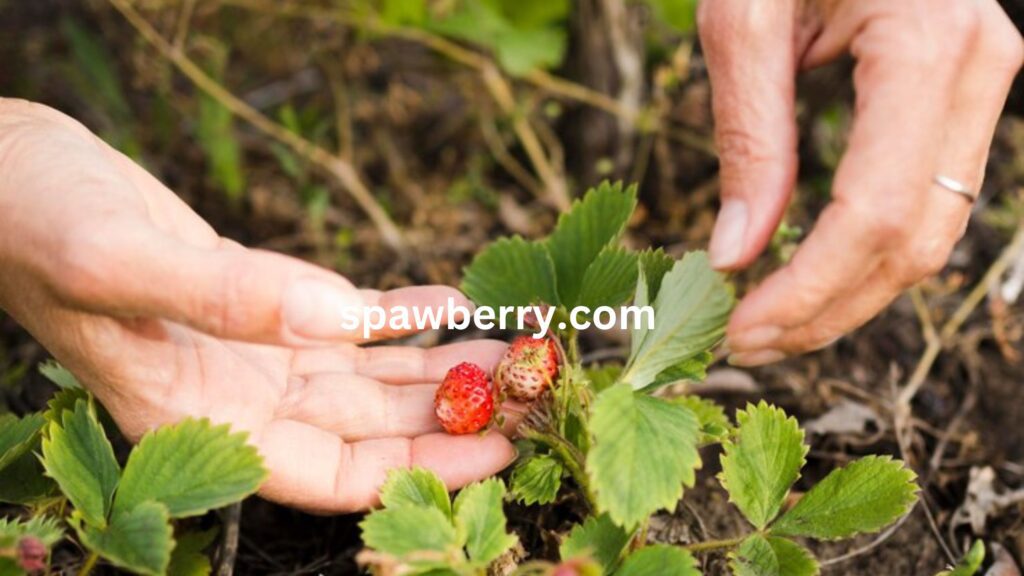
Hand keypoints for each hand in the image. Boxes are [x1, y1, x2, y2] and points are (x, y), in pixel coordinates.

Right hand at [0, 99, 514, 512]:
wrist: (10, 174)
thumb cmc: (34, 223)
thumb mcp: (114, 262)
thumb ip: (223, 297)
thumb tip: (335, 317)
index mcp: (199, 422)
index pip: (331, 476)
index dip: (420, 467)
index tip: (502, 443)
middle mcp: (236, 400)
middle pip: (370, 430)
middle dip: (453, 413)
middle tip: (536, 388)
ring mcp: (253, 353)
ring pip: (368, 376)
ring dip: (441, 364)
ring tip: (516, 347)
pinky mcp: (262, 304)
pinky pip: (348, 320)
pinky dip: (401, 312)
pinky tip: (450, 301)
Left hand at [700, 0, 1022, 363]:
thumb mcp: (743, 17)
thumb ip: (749, 137)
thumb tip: (736, 254)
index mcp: (931, 45)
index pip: (874, 213)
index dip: (806, 290)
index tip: (738, 330)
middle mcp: (980, 69)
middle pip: (912, 239)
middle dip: (827, 309)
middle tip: (743, 342)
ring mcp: (982, 84)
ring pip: (929, 232)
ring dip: (847, 294)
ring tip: (766, 324)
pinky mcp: (959, 96)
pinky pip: (924, 198)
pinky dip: (864, 253)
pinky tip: (804, 276)